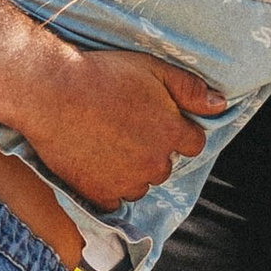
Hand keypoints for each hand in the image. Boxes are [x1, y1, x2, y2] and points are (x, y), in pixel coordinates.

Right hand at [28, 50, 227, 209]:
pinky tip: (94, 165)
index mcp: (172, 132)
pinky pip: (114, 200)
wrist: (51, 92)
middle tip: (125, 129)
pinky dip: (108, 187)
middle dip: (152, 151)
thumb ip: (190, 89)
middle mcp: (154, 163)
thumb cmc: (102, 75)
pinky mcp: (100, 194)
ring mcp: (127, 182)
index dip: (176, 131)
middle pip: (164, 165)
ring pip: (140, 185)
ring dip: (131, 171)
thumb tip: (220, 105)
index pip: (193, 143)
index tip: (156, 120)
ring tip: (107, 146)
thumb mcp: (153, 69)